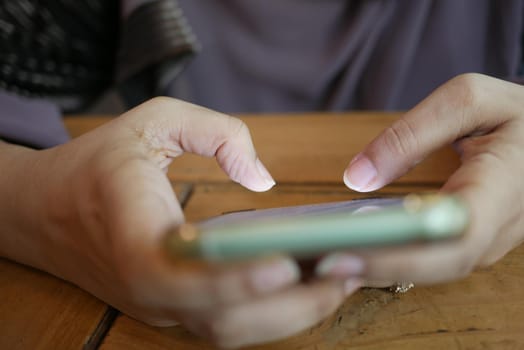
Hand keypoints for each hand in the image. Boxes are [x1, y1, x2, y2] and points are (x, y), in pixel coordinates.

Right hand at [0, 97, 357, 347]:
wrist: (42, 211)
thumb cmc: (97, 163)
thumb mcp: (151, 121)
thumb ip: (214, 133)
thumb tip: (262, 180)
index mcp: (132, 237)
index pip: (181, 277)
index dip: (233, 280)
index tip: (285, 263)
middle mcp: (147, 287)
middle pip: (220, 322)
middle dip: (289, 306)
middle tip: (347, 273)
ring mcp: (160, 305)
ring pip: (228, 332)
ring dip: (288, 315)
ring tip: (340, 281)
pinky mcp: (172, 307)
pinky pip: (225, 322)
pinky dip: (270, 312)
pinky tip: (306, 285)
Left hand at [316, 74, 523, 284]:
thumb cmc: (517, 113)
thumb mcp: (467, 100)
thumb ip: (410, 135)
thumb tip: (357, 176)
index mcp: (505, 185)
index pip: (454, 239)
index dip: (400, 255)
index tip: (345, 254)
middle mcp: (505, 224)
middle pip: (441, 265)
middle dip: (380, 269)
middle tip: (323, 264)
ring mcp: (496, 239)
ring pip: (438, 269)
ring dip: (385, 270)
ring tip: (331, 261)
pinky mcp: (480, 241)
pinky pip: (438, 259)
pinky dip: (398, 260)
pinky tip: (362, 252)